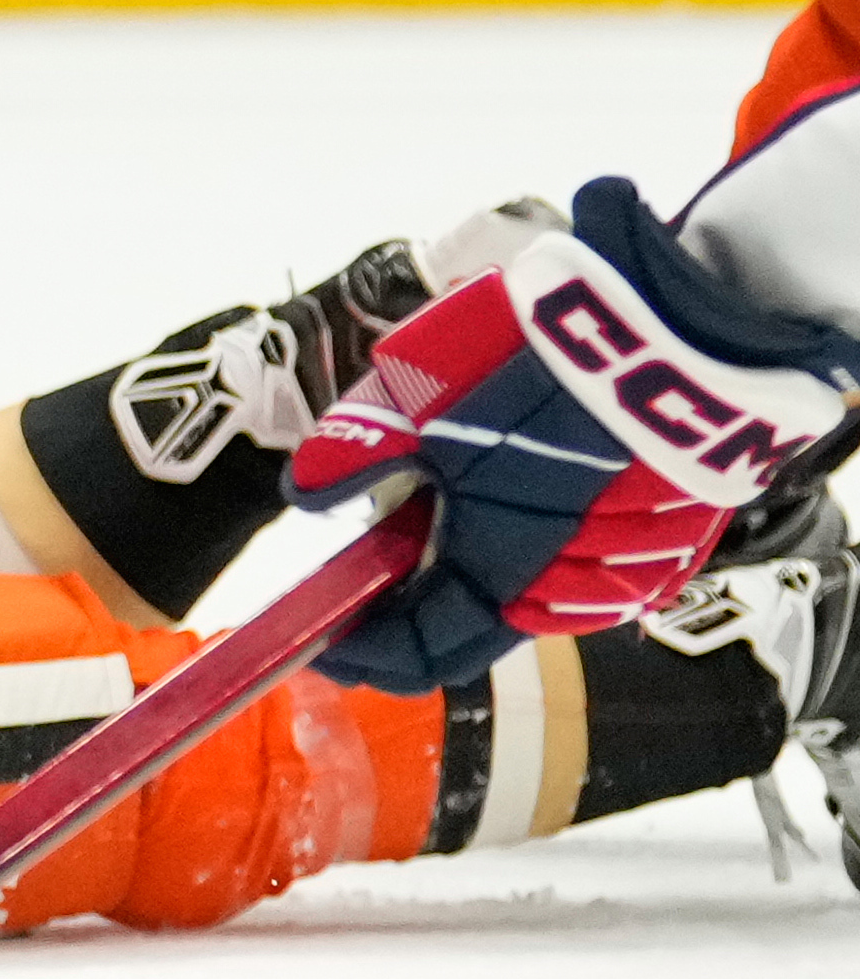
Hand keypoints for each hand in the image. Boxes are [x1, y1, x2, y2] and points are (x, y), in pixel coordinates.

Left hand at [287, 177, 859, 686]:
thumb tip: (308, 494)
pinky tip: (496, 493)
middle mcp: (577, 593)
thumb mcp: (414, 400)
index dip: (365, 653)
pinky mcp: (671, 524)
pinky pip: (580, 555)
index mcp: (507, 578)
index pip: (424, 655)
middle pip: (474, 629)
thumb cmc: (534, 366)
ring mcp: (633, 562)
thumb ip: (354, 455)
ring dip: (469, 570)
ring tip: (422, 520)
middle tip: (361, 576)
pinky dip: (524, 541)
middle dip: (410, 611)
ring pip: (527, 591)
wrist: (670, 322)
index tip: (318, 635)